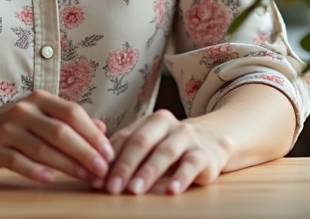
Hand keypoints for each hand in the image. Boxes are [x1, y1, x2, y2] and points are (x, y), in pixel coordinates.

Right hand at [0, 90, 114, 184]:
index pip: (73, 113)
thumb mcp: (41, 115)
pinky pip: (19, 162)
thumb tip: (102, 129)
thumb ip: (70, 121)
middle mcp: (24, 111)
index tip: (109, 153)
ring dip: (68, 165)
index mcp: (40, 99)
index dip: (93, 134)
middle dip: (85, 152)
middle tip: (102, 169)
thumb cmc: (14, 124)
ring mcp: (7, 130)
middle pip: (61, 132)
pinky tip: (52, 179)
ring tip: (85, 176)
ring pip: (43, 149)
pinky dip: (37, 171)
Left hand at [93, 109, 230, 195]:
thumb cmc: (172, 147)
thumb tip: (95, 177)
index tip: (96, 180)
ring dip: (147, 172)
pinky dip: (180, 178)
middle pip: (142, 142)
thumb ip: (126, 155)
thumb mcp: (151, 145)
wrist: (213, 141)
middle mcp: (168, 124)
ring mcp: (187, 138)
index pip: (125, 138)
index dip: (109, 159)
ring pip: (164, 153)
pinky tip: (170, 190)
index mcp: (150, 120)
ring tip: (134, 190)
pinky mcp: (204, 155)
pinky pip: (191, 165)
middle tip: (111, 188)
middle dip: (124, 166)